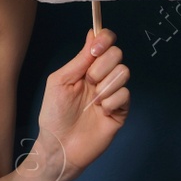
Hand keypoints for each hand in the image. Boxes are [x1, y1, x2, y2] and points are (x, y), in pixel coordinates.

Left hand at [34, 26, 130, 178]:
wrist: (59, 146)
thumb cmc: (54, 114)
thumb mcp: (60, 81)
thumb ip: (79, 59)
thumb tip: (92, 33)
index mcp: (86, 67)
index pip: (105, 42)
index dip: (104, 39)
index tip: (96, 48)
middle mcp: (102, 77)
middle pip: (117, 54)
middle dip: (102, 66)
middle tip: (89, 82)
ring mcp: (113, 93)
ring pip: (123, 72)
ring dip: (105, 86)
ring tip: (93, 101)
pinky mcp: (121, 110)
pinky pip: (125, 94)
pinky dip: (111, 102)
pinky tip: (101, 112)